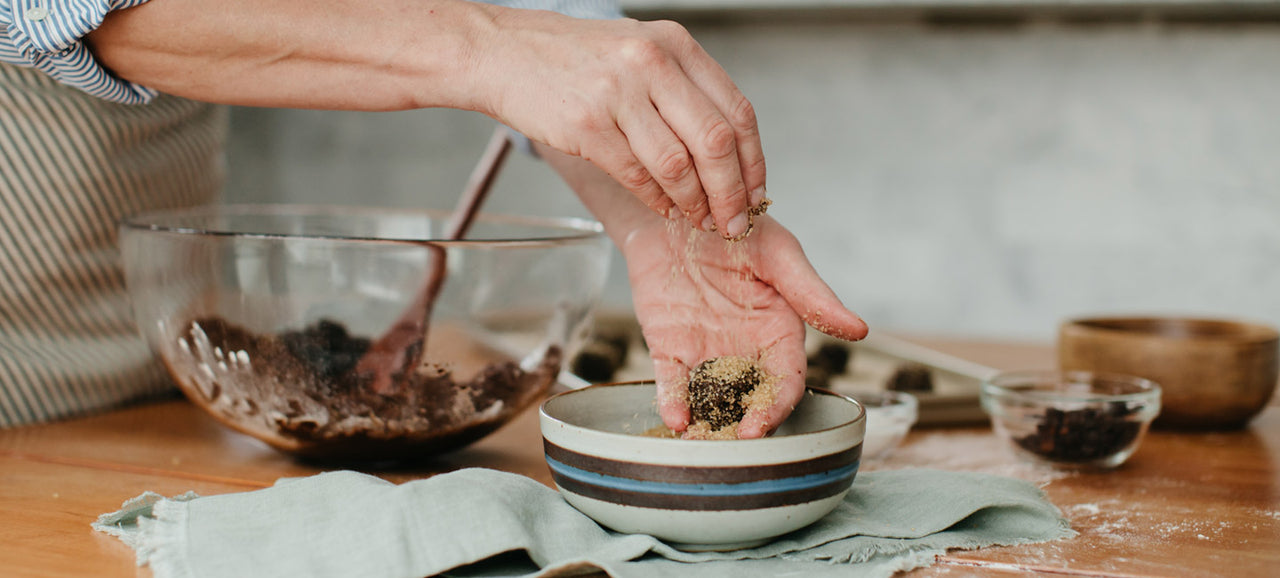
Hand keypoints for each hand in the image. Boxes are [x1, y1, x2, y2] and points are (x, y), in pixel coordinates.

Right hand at [470, 7, 765, 239]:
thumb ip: (684, 91)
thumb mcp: (641, 52)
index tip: (756, 192)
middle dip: (732, 193)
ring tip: (699, 220)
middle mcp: (652, 63)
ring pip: (678, 165)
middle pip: (716, 143)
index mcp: (676, 45)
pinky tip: (664, 208)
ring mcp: (618, 92)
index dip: (753, 161)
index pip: (737, 112)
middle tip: (734, 221)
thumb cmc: (575, 59)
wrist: (504, 52)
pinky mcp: (586, 124)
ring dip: (695, 204)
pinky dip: (657, 200)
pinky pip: (636, 175)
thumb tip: (728, 154)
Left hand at [621, 214, 867, 438]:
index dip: (776, 406)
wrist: (683, 204)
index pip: (785, 381)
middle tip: (733, 444)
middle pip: (749, 400)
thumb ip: (813, 295)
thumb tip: (859, 331)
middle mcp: (744, 350)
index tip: (762, 423)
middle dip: (742, 426)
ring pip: (710, 399)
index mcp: (778, 333)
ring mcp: (706, 351)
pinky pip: (672, 380)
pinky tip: (674, 417)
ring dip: (707, 423)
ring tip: (700, 443)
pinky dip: (672, 400)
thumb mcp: (781, 255)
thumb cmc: (740, 227)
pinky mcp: (669, 345)